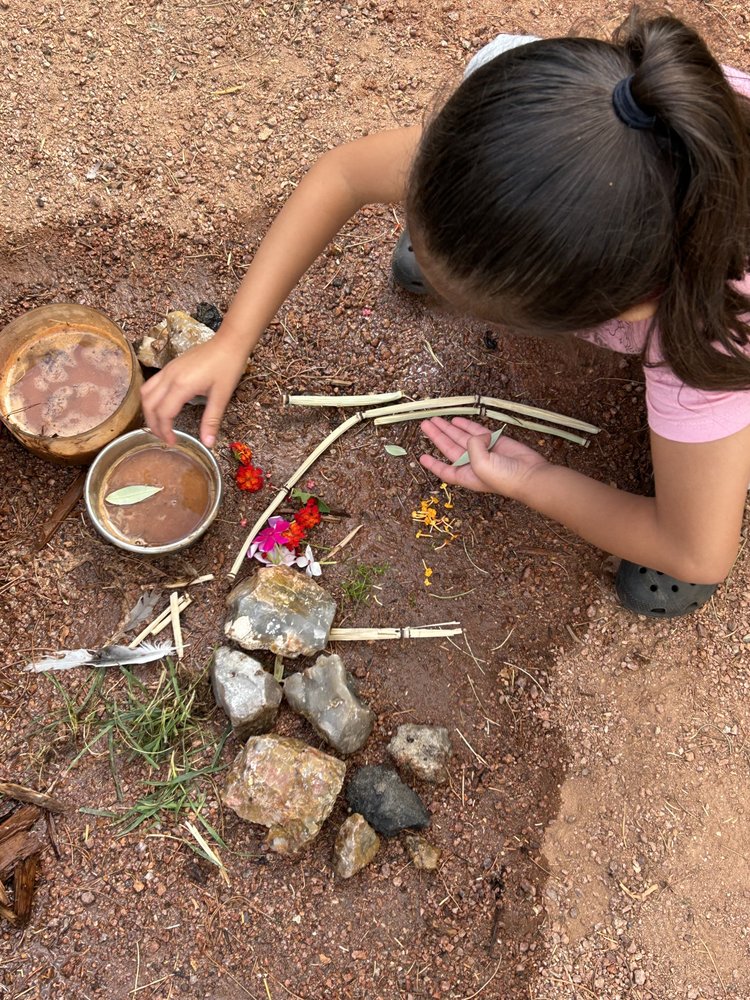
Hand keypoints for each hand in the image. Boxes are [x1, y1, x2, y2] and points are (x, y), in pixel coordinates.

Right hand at [140, 337, 247, 446]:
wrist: (229, 342)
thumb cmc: (227, 367)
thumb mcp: (222, 396)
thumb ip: (212, 421)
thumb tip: (208, 443)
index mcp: (181, 385)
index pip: (163, 413)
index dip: (165, 431)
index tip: (173, 442)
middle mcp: (169, 376)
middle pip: (149, 404)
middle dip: (153, 424)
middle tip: (164, 438)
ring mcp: (168, 369)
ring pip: (146, 393)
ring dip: (148, 411)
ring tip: (159, 425)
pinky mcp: (170, 366)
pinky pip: (151, 384)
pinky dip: (151, 399)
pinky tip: (161, 407)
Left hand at [419, 416, 548, 498]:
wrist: (531, 474)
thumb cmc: (505, 477)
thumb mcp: (481, 465)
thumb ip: (472, 447)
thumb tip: (477, 436)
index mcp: (466, 475)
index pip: (445, 469)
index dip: (433, 464)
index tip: (422, 457)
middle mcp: (472, 464)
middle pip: (449, 448)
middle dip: (437, 436)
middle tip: (425, 424)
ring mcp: (484, 451)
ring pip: (461, 437)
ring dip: (448, 428)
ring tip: (436, 419)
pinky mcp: (495, 441)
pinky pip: (477, 431)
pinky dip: (466, 425)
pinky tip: (456, 420)